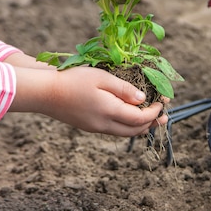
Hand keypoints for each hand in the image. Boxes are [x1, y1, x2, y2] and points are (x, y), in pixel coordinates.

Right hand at [8, 65, 166, 136]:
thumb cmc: (73, 80)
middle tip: (164, 116)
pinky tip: (130, 117)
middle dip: (152, 123)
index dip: (154, 111)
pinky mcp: (90, 127)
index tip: (162, 101)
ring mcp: (96, 128)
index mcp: (110, 111)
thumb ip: (123, 89)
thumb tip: (142, 98)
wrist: (45, 93)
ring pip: (125, 133)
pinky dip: (127, 126)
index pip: (140, 118)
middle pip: (135, 130)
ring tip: (152, 120)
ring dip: (140, 127)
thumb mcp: (101, 77)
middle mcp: (104, 125)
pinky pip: (114, 130)